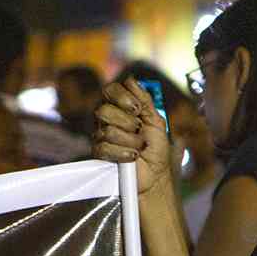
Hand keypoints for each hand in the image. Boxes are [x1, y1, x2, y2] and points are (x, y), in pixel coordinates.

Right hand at [93, 78, 172, 196]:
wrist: (156, 174)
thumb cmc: (157, 149)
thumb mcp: (156, 121)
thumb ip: (145, 100)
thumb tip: (132, 80)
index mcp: (120, 109)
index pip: (110, 90)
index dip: (123, 97)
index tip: (137, 109)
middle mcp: (107, 120)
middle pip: (104, 110)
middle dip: (127, 122)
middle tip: (140, 130)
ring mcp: (102, 136)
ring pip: (107, 131)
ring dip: (130, 141)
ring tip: (139, 147)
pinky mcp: (100, 154)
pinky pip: (105, 148)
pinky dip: (123, 153)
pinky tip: (133, 157)